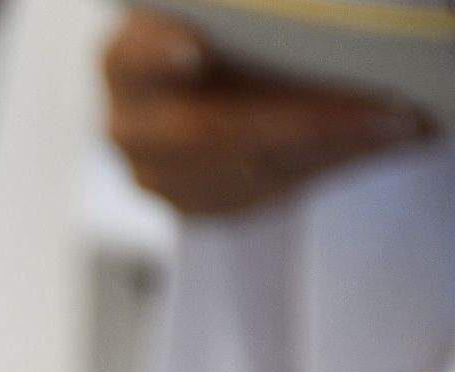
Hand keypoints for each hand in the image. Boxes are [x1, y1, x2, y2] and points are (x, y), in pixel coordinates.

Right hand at [106, 11, 433, 218]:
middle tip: (381, 112)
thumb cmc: (232, 36)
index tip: (190, 52)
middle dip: (301, 119)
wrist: (217, 79)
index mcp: (128, 56)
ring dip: (329, 148)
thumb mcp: (235, 19)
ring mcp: (155, 170)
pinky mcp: (193, 202)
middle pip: (204, 130)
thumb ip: (253, 16)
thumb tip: (327, 16)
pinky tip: (370, 143)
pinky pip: (263, 193)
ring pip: (243, 170)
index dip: (156, 55)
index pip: (134, 57)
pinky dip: (324, 166)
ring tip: (394, 125)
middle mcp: (131, 119)